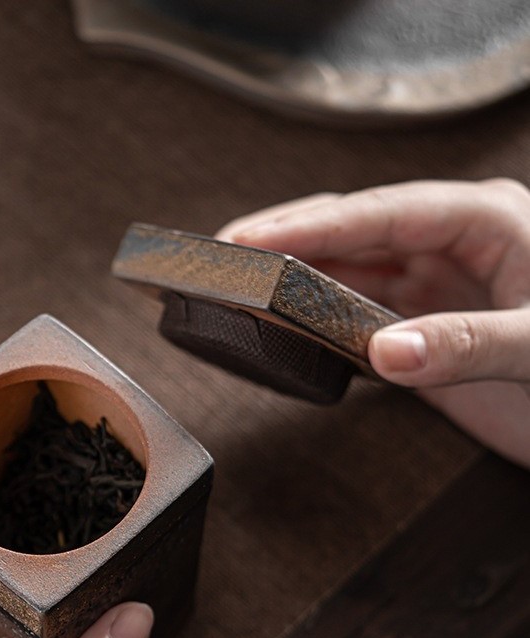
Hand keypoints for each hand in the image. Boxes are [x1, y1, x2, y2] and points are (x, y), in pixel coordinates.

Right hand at [218, 179, 529, 468]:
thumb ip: (464, 343)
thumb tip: (384, 350)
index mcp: (488, 222)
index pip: (387, 212)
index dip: (317, 224)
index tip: (256, 238)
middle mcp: (455, 248)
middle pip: (357, 232)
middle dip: (290, 241)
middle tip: (224, 253)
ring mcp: (436, 291)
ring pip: (351, 275)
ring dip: (298, 283)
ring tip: (240, 288)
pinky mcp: (425, 335)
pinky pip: (359, 320)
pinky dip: (319, 325)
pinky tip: (286, 328)